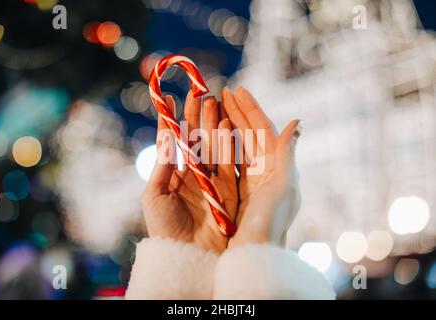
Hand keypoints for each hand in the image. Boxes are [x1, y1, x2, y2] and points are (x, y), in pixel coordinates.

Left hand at [141, 92, 237, 252]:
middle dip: (197, 115)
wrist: (188, 256)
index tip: (171, 98)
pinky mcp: (228, 190)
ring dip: (212, 123)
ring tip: (212, 100)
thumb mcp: (155, 195)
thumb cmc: (165, 229)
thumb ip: (163, 165)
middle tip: (199, 91)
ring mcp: (212, 182)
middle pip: (196, 139)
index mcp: (173, 176)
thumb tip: (166, 135)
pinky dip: (227, 143)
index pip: (174, 142)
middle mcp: (193, 176)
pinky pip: (228, 162)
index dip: (173, 119)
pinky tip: (225, 125)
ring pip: (213, 146)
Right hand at [221, 86, 301, 247]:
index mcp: (279, 166)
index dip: (251, 109)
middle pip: (250, 134)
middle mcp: (266, 171)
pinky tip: (210, 136)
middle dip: (238, 112)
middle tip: (224, 92)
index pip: (264, 130)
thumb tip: (297, 121)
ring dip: (227, 126)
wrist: (256, 251)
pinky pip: (227, 163)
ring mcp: (251, 181)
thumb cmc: (271, 219)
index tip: (237, 90)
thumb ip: (287, 152)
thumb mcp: (284, 184)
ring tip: (215, 107)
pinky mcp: (237, 192)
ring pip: (238, 146)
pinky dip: (219, 147)